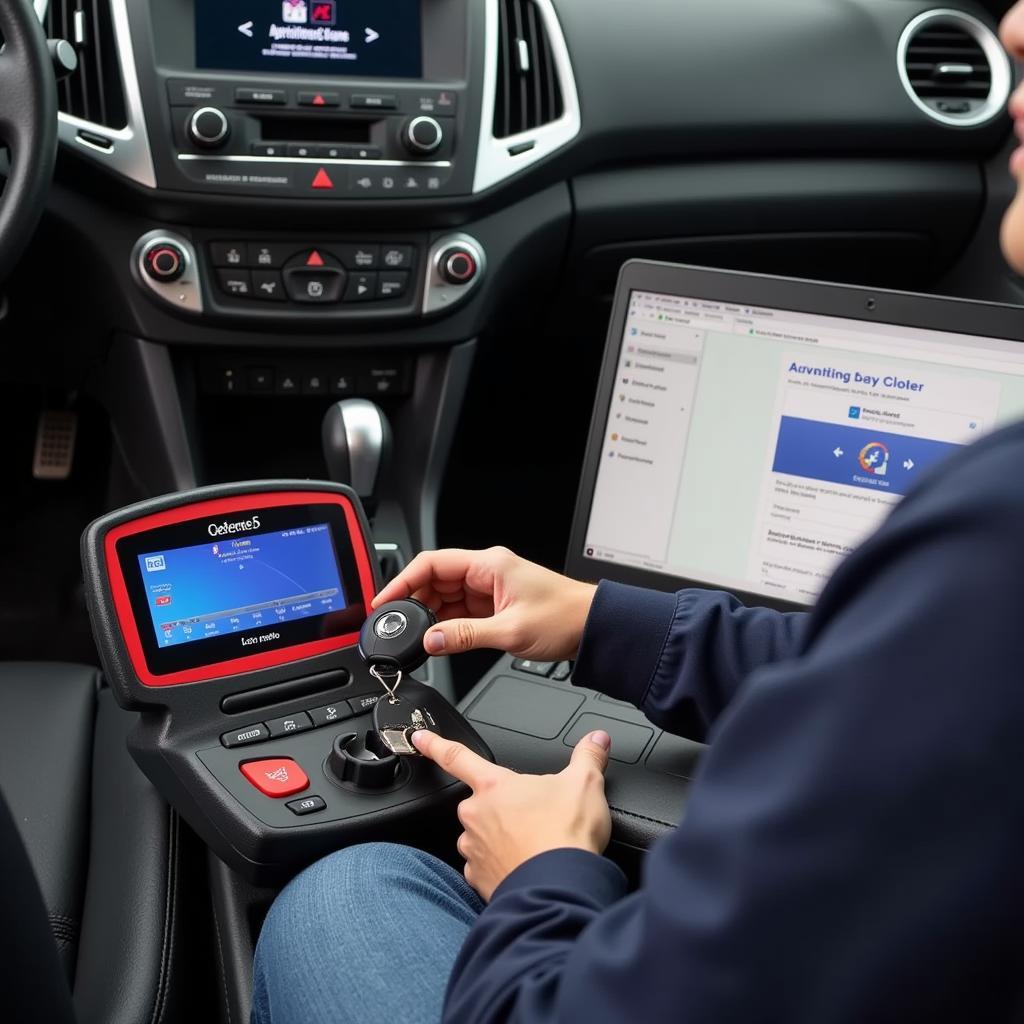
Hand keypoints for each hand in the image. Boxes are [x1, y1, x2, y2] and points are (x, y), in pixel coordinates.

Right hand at [372, 547, 596, 660]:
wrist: (592, 627)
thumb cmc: (564, 617)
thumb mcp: (509, 631)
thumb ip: (465, 636)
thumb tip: (431, 640)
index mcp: (488, 564)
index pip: (432, 563)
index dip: (403, 581)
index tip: (385, 601)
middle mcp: (486, 571)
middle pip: (434, 579)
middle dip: (413, 601)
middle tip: (395, 625)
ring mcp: (490, 588)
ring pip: (445, 596)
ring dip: (429, 615)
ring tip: (414, 636)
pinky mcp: (494, 604)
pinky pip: (460, 610)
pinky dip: (445, 623)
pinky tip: (437, 637)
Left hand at [412, 728, 612, 901]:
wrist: (560, 887)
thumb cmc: (565, 835)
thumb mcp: (585, 783)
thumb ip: (588, 756)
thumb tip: (597, 739)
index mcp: (495, 786)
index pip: (456, 756)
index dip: (434, 744)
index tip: (417, 737)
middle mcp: (476, 816)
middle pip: (481, 804)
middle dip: (503, 809)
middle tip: (535, 818)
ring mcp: (474, 849)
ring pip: (482, 837)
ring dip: (501, 839)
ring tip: (533, 845)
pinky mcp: (478, 880)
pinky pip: (485, 868)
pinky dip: (501, 867)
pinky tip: (525, 867)